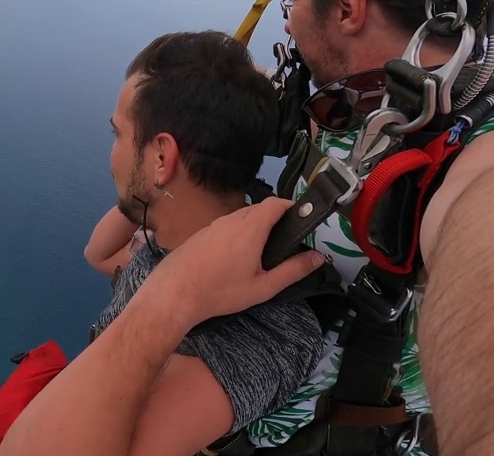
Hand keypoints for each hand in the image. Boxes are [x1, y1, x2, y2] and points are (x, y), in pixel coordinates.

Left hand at [139, 198, 324, 324]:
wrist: (175, 292)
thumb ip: (293, 270)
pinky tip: (237, 258)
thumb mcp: (263, 286)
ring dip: (257, 227)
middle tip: (286, 244)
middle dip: (277, 221)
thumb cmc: (221, 291)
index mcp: (251, 227)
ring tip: (263, 254)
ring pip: (242, 217)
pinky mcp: (202, 232)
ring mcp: (214, 224)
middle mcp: (232, 219)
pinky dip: (239, 233)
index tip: (302, 222)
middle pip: (260, 209)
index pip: (277, 203)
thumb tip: (318, 257)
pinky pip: (227, 226)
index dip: (293, 207)